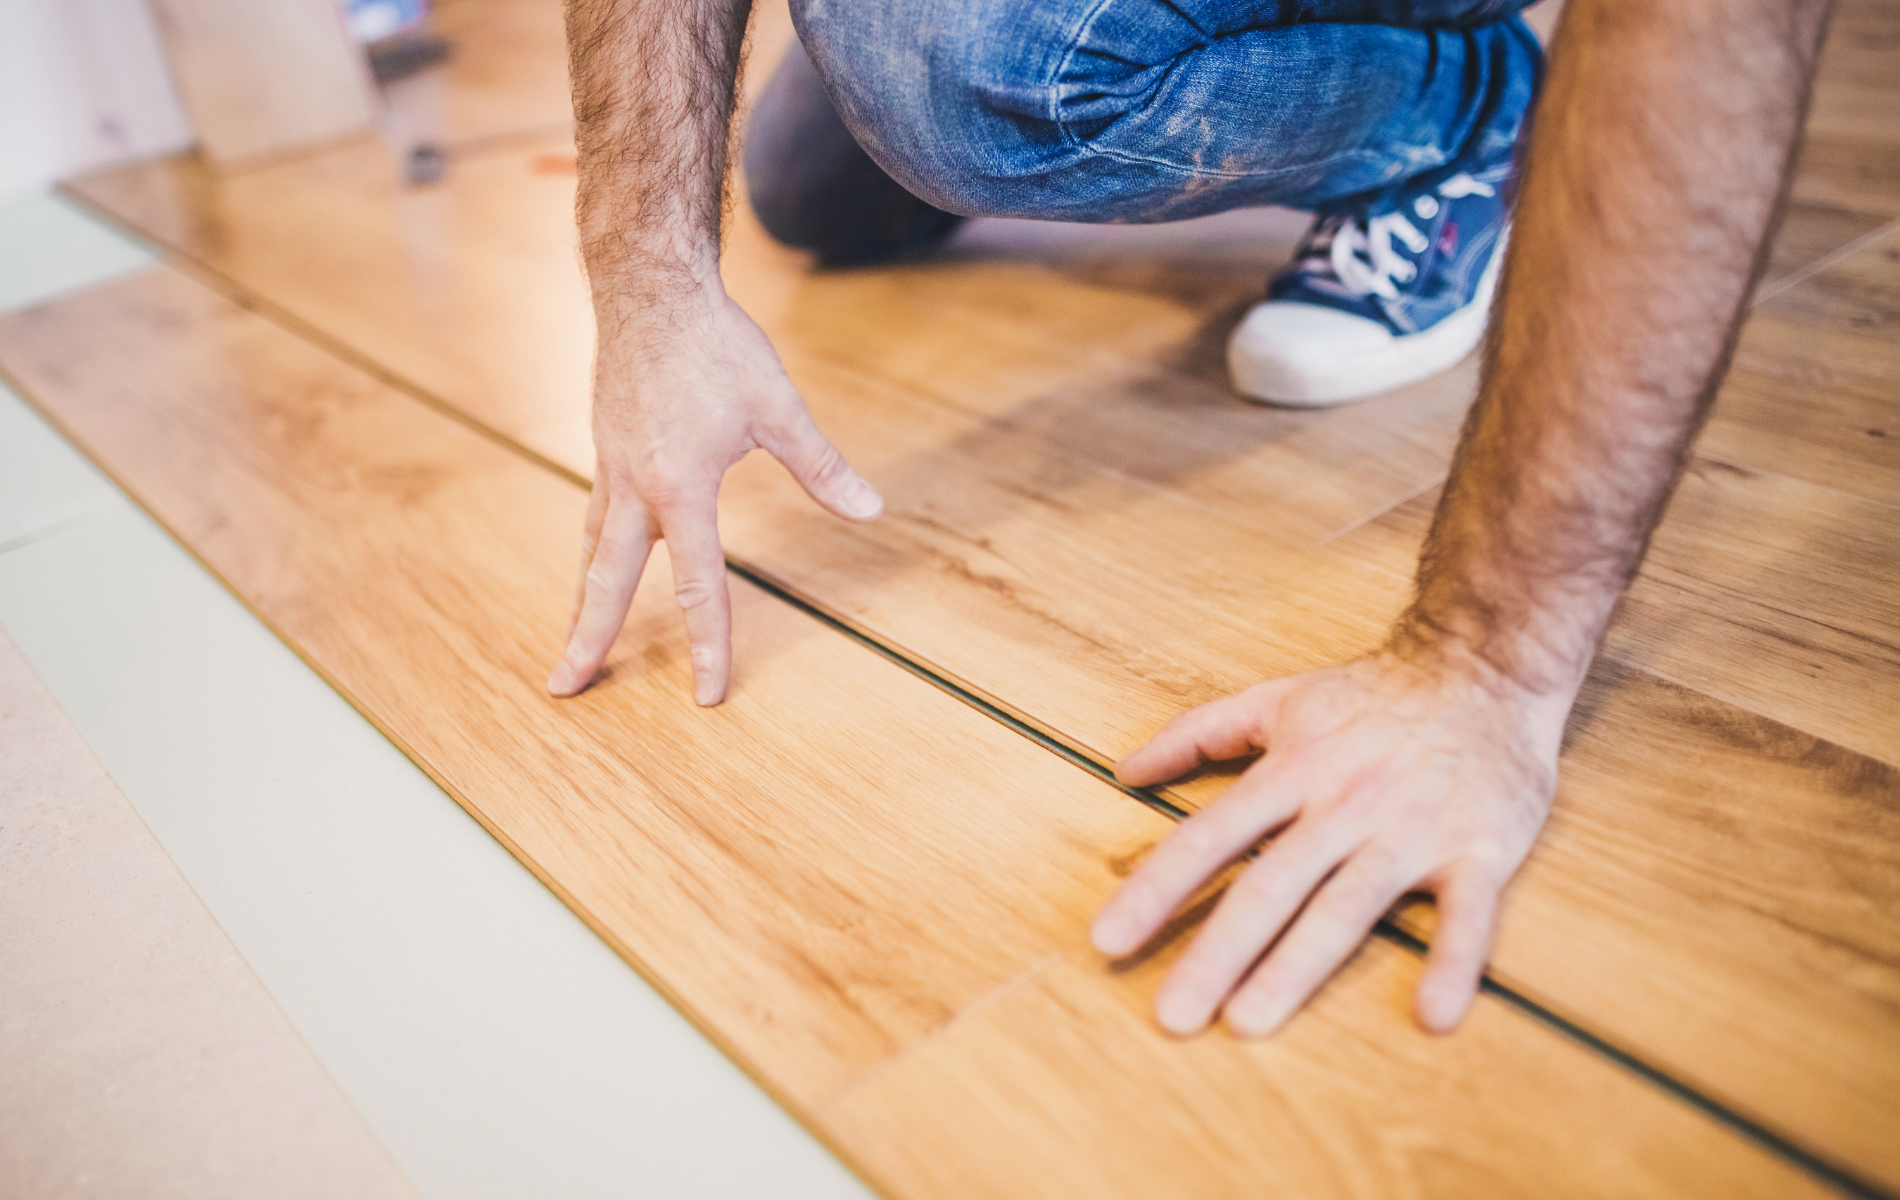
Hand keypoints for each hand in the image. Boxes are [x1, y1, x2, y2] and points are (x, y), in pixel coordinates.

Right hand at [546, 288, 882, 702]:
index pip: (698, 586)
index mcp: (680, 487)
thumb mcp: (778, 406)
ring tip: (570, 645)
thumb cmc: (715, 344)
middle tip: (563, 687)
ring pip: (592, 552)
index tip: (707, 693)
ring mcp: (610, 468)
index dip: (708, 644)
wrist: (649, 287)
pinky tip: (594, 566)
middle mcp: (634, 487)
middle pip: (608, 581)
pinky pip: (593, 517)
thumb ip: (820, 467)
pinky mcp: (603, 450)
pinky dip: (590, 554)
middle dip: (588, 639)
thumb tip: (870, 509)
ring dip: (580, 602)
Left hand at [1091, 649, 1569, 1036]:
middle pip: (1269, 884)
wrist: (1484, 667)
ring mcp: (1412, 828)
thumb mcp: (1277, 699)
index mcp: (1293, 769)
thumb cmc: (1373, 695)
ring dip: (1298, 965)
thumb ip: (1197, 734)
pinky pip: (1467, 913)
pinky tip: (1433, 1014)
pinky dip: (1453, 960)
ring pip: (1347, 905)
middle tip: (1173, 1015)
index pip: (1209, 836)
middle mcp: (1345, 803)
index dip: (1155, 888)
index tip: (1108, 939)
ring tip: (1250, 1021)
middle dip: (1217, 952)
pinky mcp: (1479, 849)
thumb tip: (1124, 771)